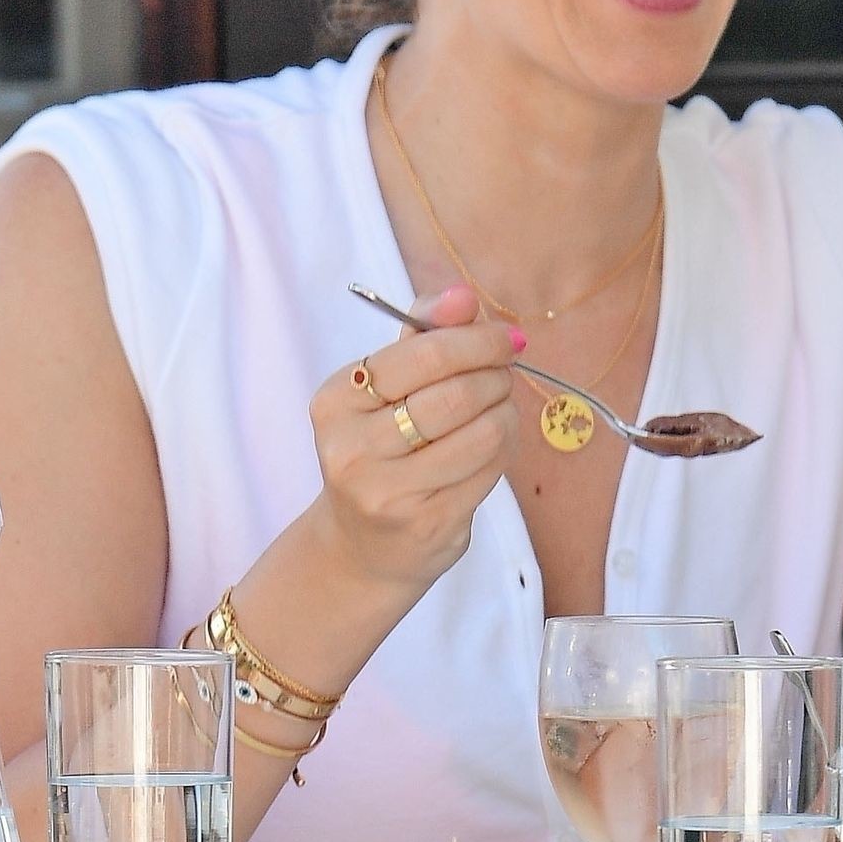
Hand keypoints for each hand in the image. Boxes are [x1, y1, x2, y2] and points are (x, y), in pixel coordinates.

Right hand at [306, 284, 520, 591]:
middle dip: (495, 375)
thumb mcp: (386, 387)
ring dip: (506, 412)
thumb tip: (463, 294)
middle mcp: (352, 448)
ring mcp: (388, 492)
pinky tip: (494, 444)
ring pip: (482, 433)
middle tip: (504, 372)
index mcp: (336, 400)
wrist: (361, 547)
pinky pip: (490, 470)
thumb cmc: (380, 449)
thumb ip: (423, 334)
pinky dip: (505, 448)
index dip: (476, 340)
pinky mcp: (427, 523)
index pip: (424, 355)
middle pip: (456, 395)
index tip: (504, 337)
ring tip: (499, 407)